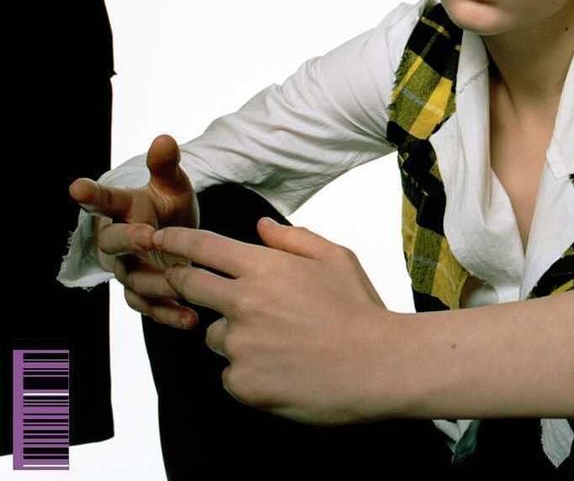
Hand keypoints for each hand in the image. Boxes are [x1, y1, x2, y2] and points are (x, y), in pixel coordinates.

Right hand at [69, 134, 199, 328]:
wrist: (174, 237)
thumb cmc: (167, 206)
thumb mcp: (172, 184)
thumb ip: (166, 165)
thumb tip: (164, 139)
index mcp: (121, 208)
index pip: (103, 199)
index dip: (91, 194)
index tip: (78, 187)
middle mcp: (117, 240)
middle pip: (113, 242)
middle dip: (128, 239)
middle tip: (147, 236)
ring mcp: (127, 269)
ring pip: (132, 279)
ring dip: (155, 282)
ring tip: (179, 283)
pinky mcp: (142, 292)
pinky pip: (149, 306)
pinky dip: (168, 314)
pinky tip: (190, 319)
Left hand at [151, 218, 403, 425]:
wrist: (378, 365)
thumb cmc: (361, 310)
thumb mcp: (337, 258)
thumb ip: (294, 239)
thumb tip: (260, 226)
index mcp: (264, 268)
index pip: (201, 247)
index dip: (174, 240)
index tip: (159, 239)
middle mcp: (243, 303)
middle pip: (188, 286)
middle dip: (184, 283)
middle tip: (201, 288)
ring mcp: (240, 345)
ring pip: (215, 334)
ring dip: (233, 335)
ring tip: (279, 343)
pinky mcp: (242, 383)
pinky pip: (231, 374)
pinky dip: (249, 372)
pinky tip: (284, 370)